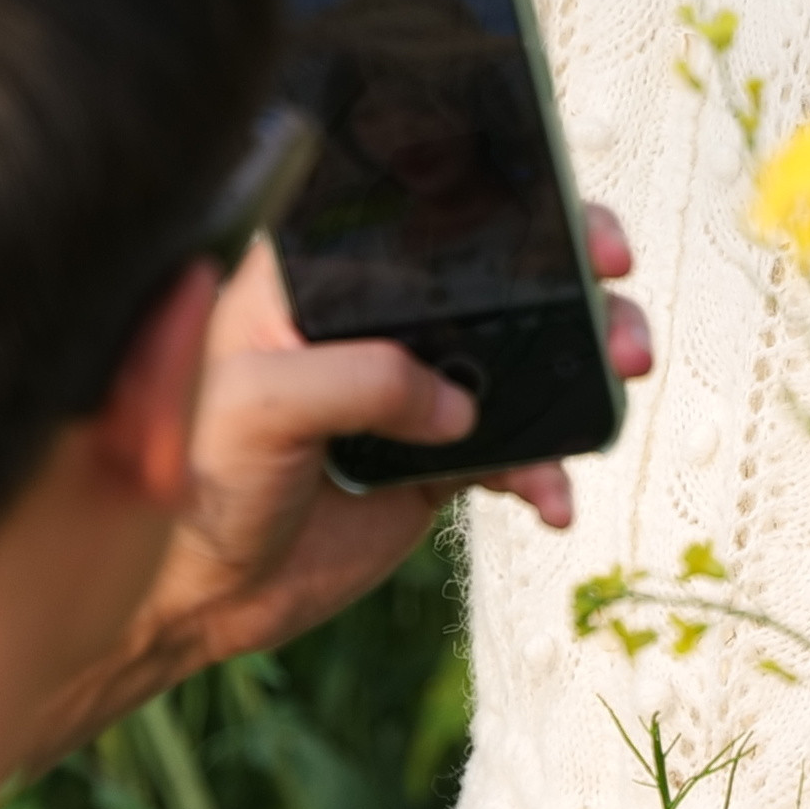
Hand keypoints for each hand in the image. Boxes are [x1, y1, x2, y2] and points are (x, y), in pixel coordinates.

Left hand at [101, 219, 652, 702]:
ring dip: (579, 377)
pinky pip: (514, 452)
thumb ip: (362, 381)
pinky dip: (545, 471)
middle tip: (615, 319)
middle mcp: (375, 325)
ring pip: (521, 364)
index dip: (505, 212)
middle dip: (573, 293)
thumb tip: (461, 404)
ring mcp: (412, 392)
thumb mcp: (260, 404)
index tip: (572, 231)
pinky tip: (550, 499)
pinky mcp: (435, 461)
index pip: (424, 222)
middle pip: (495, 284)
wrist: (194, 596)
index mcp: (321, 281)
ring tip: (612, 394)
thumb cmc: (195, 477)